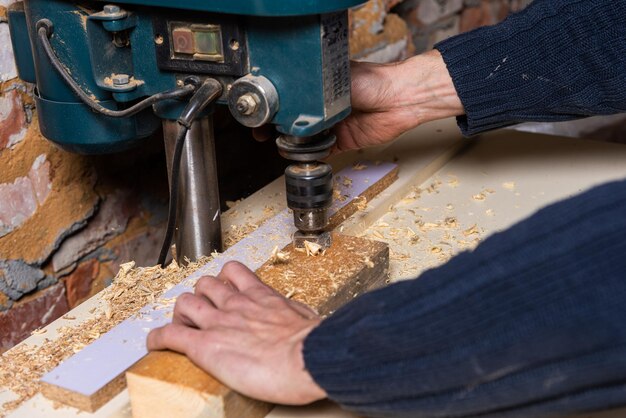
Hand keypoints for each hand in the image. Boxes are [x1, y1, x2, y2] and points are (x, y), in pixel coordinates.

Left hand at [147, 261, 325, 404]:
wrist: (305, 358)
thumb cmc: (312, 343)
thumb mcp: (309, 320)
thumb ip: (298, 317)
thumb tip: (306, 323)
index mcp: (260, 296)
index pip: (234, 273)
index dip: (224, 280)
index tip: (224, 290)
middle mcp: (235, 304)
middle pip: (204, 284)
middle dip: (200, 296)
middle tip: (202, 313)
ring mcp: (218, 323)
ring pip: (184, 303)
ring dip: (180, 314)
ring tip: (183, 328)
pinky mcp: (205, 346)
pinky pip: (170, 336)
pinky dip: (157, 339)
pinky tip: (154, 344)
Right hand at [253, 50, 463, 151]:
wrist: (399, 98)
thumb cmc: (372, 81)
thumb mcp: (333, 82)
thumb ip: (311, 93)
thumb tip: (289, 101)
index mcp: (317, 89)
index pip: (289, 99)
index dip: (274, 107)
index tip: (262, 113)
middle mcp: (322, 107)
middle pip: (293, 120)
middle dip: (277, 127)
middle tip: (264, 131)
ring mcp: (331, 125)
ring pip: (304, 138)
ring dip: (292, 143)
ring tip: (281, 144)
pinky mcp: (342, 141)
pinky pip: (322, 152)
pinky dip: (311, 156)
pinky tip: (301, 154)